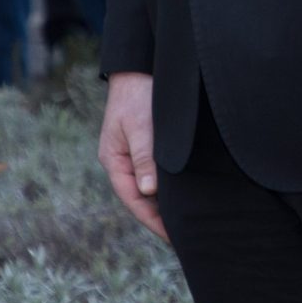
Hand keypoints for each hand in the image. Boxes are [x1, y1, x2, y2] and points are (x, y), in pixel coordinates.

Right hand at [98, 72, 167, 241]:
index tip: (171, 236)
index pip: (133, 199)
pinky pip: (156, 171)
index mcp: (114, 160)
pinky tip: (183, 192)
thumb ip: (144, 157)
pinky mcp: (146, 144)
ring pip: (149, 185)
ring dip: (165, 201)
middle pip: (141, 196)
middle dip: (159, 216)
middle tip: (184, 235)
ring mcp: (133, 153)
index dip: (152, 219)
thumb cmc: (139, 94)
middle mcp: (122, 161)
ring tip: (186, 219)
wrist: (139, 66)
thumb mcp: (141, 126)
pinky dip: (168, 184)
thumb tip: (147, 191)